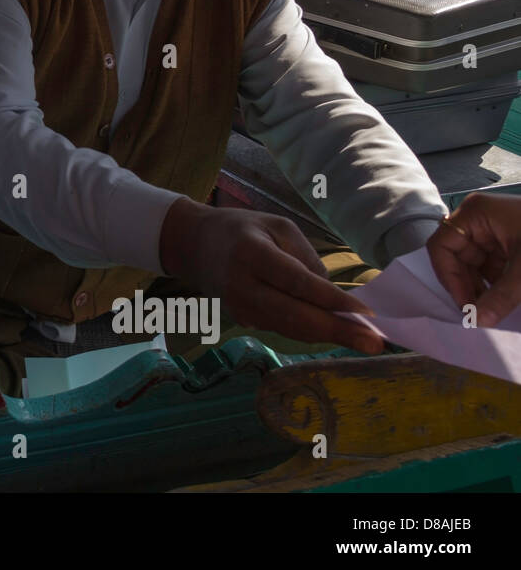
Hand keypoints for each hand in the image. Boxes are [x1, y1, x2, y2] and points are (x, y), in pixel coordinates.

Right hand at [159, 198, 382, 354]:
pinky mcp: (243, 320)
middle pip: (295, 316)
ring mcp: (240, 308)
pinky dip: (311, 332)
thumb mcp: (278, 226)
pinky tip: (336, 332)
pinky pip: (283, 329)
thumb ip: (306, 258)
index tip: (367, 313)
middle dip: (338, 332)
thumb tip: (332, 297)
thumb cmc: (242, 229)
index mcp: (251, 255)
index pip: (298, 283)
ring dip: (329, 336)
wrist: (195, 245)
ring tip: (364, 341)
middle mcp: (242, 286)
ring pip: (291, 329)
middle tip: (375, 343)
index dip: (332, 300)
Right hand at [427, 192, 520, 327]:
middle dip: (467, 286)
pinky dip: (495, 284)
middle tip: (479, 314)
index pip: (442, 246)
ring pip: (474, 264)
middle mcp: (479, 220)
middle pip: (456, 257)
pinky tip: (504, 300)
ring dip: (481, 288)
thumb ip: (502, 296)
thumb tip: (479, 322)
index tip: (465, 305)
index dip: (449, 277)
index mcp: (475, 214)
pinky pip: (491, 266)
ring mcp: (494, 231)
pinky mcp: (508, 243)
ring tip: (493, 310)